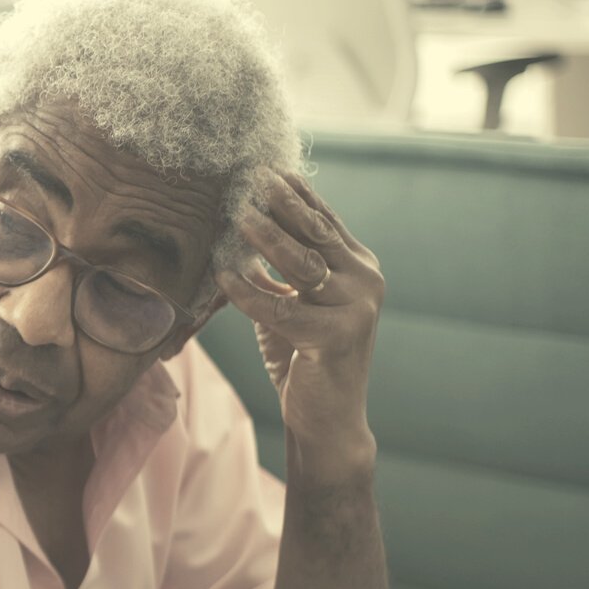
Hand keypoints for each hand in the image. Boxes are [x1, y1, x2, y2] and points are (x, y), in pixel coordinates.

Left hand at [214, 170, 385, 465]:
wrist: (327, 420)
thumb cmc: (303, 360)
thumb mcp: (291, 306)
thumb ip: (277, 274)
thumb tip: (241, 232)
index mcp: (359, 268)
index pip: (324, 220)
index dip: (296, 194)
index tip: (266, 168)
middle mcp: (366, 281)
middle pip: (316, 233)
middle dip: (282, 204)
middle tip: (252, 178)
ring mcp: (356, 308)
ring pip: (302, 264)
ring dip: (267, 237)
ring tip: (238, 215)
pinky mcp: (335, 338)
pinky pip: (281, 307)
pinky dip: (248, 291)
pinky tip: (223, 274)